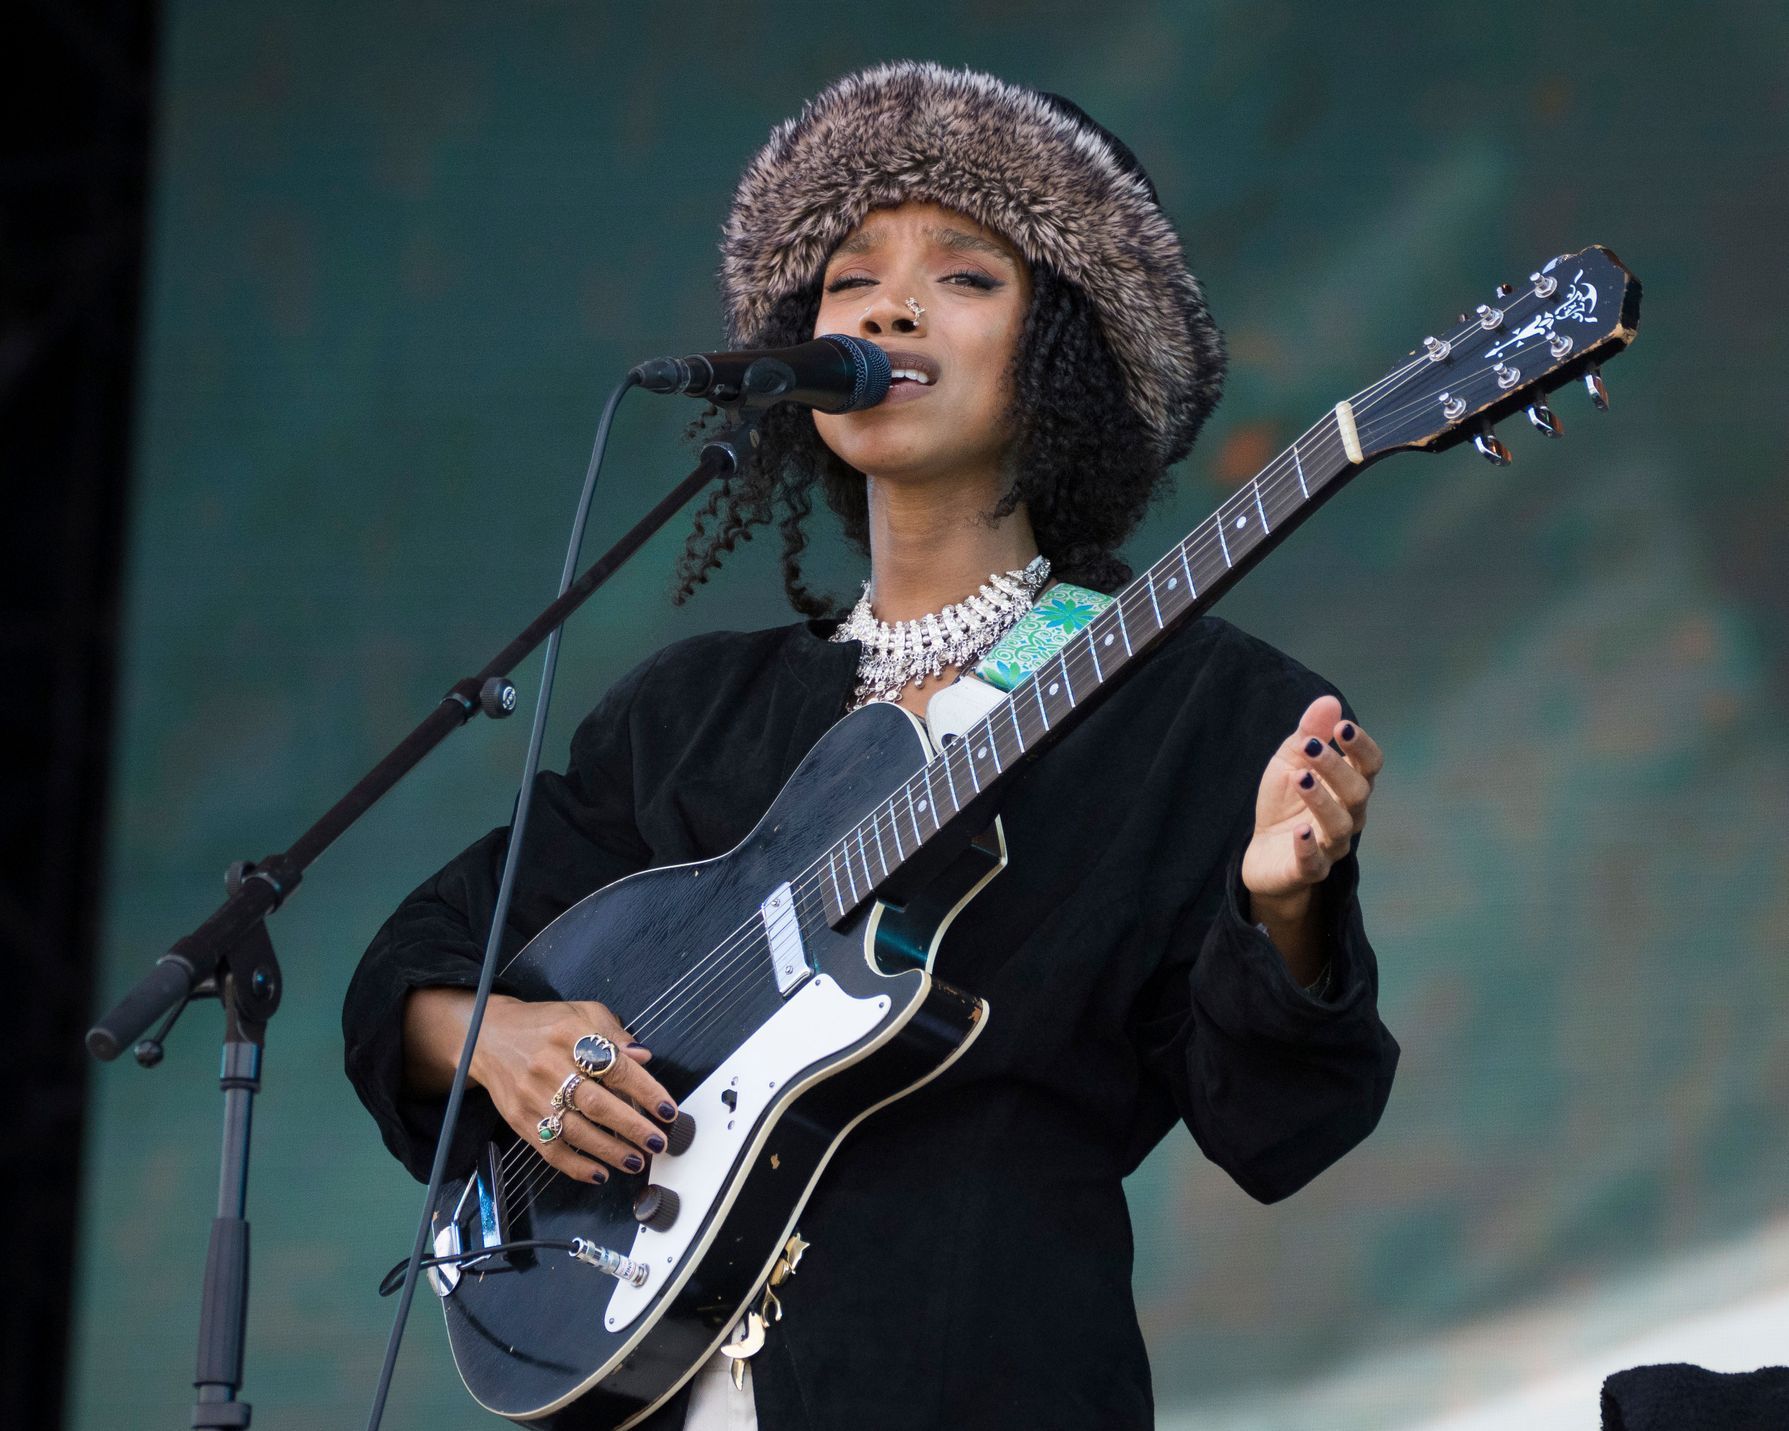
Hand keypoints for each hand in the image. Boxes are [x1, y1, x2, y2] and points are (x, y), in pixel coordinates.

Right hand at [469, 994, 678, 1184]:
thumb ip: (615, 1034)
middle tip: (657, 1142)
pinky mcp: (519, 1119)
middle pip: (597, 1104)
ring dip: (610, 1151)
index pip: (616, 1067)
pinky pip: (550, 1149)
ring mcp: (533, 1096)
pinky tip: (599, 1173)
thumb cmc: (544, 1025)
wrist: (488, 1036)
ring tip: (636, 1161)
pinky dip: (576, 1166)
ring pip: (576, 1132)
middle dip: (632, 1127)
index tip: (668, 1110)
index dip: (646, 1091)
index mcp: (572, 1035)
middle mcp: (551, 1066)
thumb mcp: (583, 1013)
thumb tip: (644, 1057)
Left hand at [1240, 695, 1383, 914]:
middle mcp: (1349, 816)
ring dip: (1321, 800)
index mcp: (1349, 787)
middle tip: (1310, 746)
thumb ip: (1309, 734)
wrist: (1264, 851)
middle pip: (1356, 792)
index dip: (1360, 747)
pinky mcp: (1308, 870)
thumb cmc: (1286, 801)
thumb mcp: (1290, 762)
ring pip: (1339, 826)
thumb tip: (1329, 701)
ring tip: (1300, 778)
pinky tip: (1299, 831)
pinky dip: (1308, 847)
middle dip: (1335, 767)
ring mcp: (1331, 845)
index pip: (1369, 766)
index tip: (1342, 727)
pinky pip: (1314, 863)